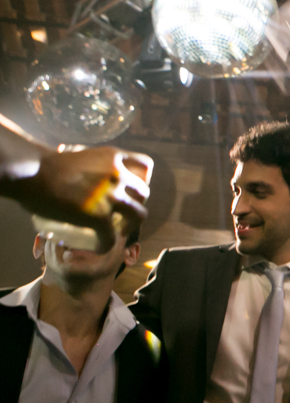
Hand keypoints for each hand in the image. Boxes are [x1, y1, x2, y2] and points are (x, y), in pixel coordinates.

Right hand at [11, 146, 151, 250]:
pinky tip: (99, 247)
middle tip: (123, 212)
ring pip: (138, 216)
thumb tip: (88, 176)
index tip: (132, 188)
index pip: (145, 165)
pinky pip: (111, 237)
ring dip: (131, 225)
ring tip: (119, 230)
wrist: (32, 172)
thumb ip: (92, 166)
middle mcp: (119, 174)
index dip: (143, 179)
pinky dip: (106, 244)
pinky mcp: (100, 216)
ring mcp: (112, 196)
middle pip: (143, 193)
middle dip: (136, 203)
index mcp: (114, 157)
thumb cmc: (45, 164)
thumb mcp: (80, 155)